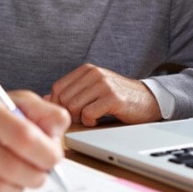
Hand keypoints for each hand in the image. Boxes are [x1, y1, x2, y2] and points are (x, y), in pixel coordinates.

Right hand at [0, 90, 69, 191]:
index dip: (45, 152)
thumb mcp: (10, 101)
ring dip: (18, 188)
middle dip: (36, 175)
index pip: (21, 135)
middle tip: (41, 174)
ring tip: (21, 177)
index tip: (54, 159)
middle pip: (10, 166)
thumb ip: (41, 111)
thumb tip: (59, 128)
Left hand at [46, 63, 161, 125]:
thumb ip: (71, 92)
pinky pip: (88, 114)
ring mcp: (103, 84)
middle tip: (79, 118)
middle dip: (68, 113)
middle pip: (63, 98)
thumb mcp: (93, 89)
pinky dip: (89, 122)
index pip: (57, 88)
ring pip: (73, 106)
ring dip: (79, 118)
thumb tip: (44, 99)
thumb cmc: (118, 97)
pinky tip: (97, 120)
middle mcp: (94, 74)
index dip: (56, 105)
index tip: (65, 114)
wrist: (148, 99)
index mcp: (86, 70)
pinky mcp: (113, 98)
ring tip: (89, 118)